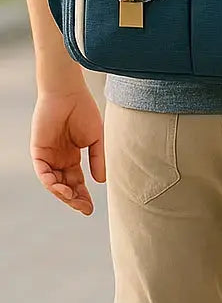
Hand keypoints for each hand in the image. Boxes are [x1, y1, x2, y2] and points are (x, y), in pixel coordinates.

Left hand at [31, 88, 104, 215]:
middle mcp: (59, 160)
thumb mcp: (96, 138)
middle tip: (85, 209)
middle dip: (74, 199)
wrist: (68, 94)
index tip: (91, 209)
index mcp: (72, 156)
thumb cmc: (84, 110)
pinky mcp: (38, 152)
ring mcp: (48, 157)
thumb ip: (98, 158)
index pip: (76, 182)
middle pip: (65, 186)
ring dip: (63, 193)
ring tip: (74, 199)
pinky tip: (62, 188)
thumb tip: (101, 181)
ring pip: (53, 183)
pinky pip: (43, 172)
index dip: (83, 195)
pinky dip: (51, 182)